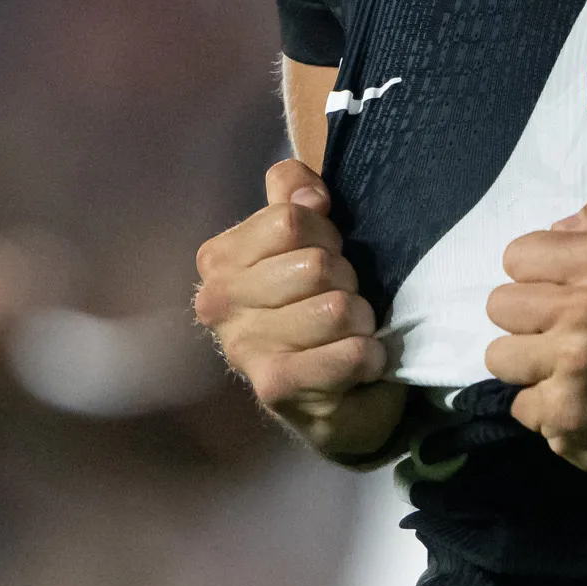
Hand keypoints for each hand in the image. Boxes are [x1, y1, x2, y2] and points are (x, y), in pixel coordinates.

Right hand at [193, 160, 403, 458]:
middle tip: (341, 298)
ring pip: (336, 307)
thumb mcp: (307, 234)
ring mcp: (242, 348)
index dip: (327, 234)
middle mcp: (218, 302)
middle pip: (316, 264)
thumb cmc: (318, 300)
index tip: (328, 255)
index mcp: (221, 258)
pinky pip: (347, 354)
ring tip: (350, 331)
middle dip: (347, 278)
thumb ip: (293, 193)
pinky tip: (360, 361)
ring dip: (360, 319)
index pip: (290, 218)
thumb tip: (309, 196)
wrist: (334, 392)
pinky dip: (368, 355)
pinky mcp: (275, 388)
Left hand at [486, 183, 586, 480]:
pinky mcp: (559, 413)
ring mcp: (572, 363)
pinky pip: (518, 403)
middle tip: (569, 335)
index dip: (539, 274)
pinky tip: (578, 402)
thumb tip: (559, 225)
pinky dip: (543, 408)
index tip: (568, 293)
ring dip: (529, 366)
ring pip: (498, 356)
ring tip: (569, 370)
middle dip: (529, 321)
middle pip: (499, 304)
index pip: (517, 255)